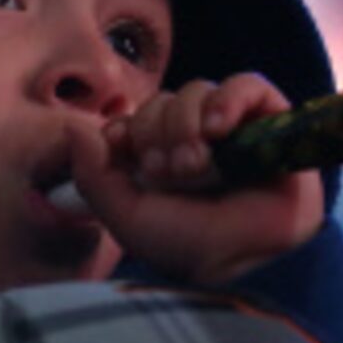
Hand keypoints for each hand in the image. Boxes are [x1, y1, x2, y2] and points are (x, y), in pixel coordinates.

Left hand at [67, 72, 326, 284]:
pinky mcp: (270, 120)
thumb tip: (72, 127)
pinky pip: (246, 85)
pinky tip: (220, 129)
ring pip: (197, 90)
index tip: (120, 148)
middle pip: (162, 101)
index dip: (125, 128)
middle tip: (167, 172)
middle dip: (156, 132)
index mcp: (158, 157)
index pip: (133, 117)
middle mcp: (193, 139)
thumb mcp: (126, 216)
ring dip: (186, 123)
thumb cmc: (187, 243)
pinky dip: (229, 100)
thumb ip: (91, 175)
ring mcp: (232, 128)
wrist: (244, 257)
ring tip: (196, 165)